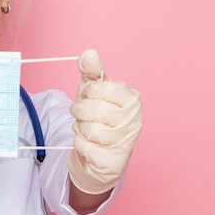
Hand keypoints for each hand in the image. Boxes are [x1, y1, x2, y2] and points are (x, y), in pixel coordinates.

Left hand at [67, 49, 142, 194]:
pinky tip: (90, 146)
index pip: (99, 88)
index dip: (87, 93)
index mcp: (131, 98)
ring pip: (88, 129)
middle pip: (92, 109)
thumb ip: (91, 71)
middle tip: (86, 117)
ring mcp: (126, 141)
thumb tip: (89, 53)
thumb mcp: (91, 90)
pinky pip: (85, 148)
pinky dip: (80, 146)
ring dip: (80, 130)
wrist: (99, 152)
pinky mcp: (114, 160)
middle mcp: (134, 119)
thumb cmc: (97, 117)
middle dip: (80, 113)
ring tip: (88, 131)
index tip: (90, 97)